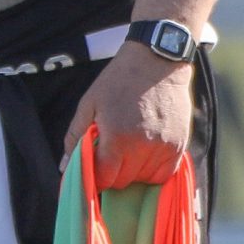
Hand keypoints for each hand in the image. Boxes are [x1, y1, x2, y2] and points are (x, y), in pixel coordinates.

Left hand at [60, 46, 193, 189]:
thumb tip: (64, 166)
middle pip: (123, 182)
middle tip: (110, 155)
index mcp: (117, 138)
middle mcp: (142, 147)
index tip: (95, 166)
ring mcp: (164, 148)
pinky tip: (145, 155)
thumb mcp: (89, 104)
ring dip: (134, 172)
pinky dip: (153, 170)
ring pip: (144, 180)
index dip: (97, 175)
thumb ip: (75, 137)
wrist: (156, 61)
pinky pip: (165, 173)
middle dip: (113, 173)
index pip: (104, 178)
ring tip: (129, 151)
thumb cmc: (118, 81)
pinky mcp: (179, 145)